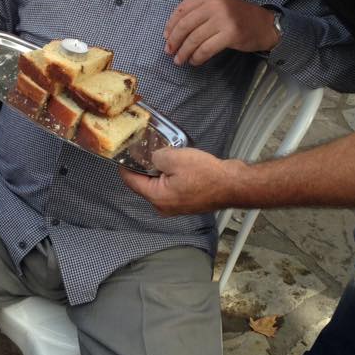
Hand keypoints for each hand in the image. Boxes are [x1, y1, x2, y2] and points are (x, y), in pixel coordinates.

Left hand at [120, 148, 243, 215]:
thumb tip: (151, 157)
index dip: (124, 165)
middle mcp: (163, 206)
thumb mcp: (174, 158)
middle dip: (144, 166)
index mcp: (157, 198)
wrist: (232, 184)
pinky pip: (171, 186)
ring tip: (164, 153)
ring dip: (159, 170)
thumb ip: (155, 157)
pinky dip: (170, 175)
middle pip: (144, 184)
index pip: (131, 181)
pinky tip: (178, 163)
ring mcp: (175, 206)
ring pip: (158, 184)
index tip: (122, 152)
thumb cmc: (206, 174)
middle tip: (145, 148)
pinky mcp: (186, 201)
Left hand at [164, 0, 278, 65]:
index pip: (181, 10)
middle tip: (169, 52)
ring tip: (179, 60)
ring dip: (184, 52)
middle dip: (174, 41)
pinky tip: (194, 61)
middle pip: (185, 25)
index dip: (170, 25)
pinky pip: (206, 49)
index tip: (166, 37)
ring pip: (194, 39)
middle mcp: (216, 4)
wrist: (263, 24)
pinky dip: (197, 57)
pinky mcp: (231, 34)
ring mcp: (224, 19)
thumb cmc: (234, 12)